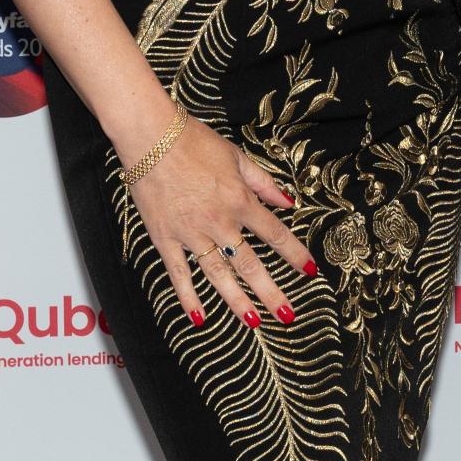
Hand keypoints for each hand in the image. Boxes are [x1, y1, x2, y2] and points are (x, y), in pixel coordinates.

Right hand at [121, 112, 316, 327]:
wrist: (152, 137)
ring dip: (237, 301)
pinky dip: (188, 298)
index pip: (275, 234)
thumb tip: (289, 202)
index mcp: (240, 201)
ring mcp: (191, 234)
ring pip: (219, 275)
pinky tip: (199, 319)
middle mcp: (220, 223)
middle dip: (272, 292)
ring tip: (253, 323)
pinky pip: (179, 274)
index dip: (294, 253)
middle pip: (251, 264)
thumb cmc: (195, 142)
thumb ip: (264, 183)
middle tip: (287, 315)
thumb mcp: (237, 156)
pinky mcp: (165, 238)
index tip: (309, 271)